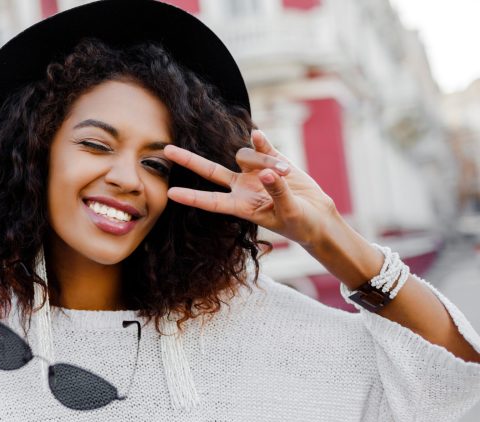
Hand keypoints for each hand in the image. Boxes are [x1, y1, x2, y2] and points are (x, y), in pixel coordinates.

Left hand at [165, 130, 337, 247]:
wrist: (316, 215)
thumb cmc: (301, 223)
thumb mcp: (290, 211)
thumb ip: (277, 191)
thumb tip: (266, 171)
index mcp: (241, 206)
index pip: (211, 201)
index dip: (192, 197)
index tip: (170, 193)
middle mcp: (241, 188)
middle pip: (210, 171)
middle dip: (188, 160)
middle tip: (166, 150)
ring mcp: (254, 173)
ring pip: (245, 155)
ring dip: (264, 160)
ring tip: (286, 175)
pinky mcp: (271, 160)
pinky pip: (260, 145)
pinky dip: (260, 141)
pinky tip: (258, 135)